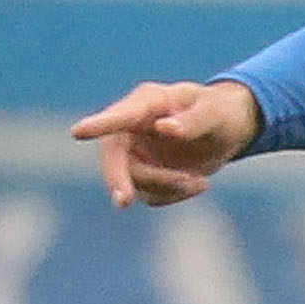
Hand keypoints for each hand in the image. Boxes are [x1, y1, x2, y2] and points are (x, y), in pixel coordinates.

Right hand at [69, 79, 259, 205]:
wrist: (227, 131)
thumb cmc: (220, 112)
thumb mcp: (215, 113)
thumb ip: (193, 120)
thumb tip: (164, 128)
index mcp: (148, 102)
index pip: (121, 115)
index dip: (100, 125)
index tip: (77, 132)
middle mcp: (133, 127)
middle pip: (112, 155)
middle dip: (117, 178)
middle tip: (123, 201)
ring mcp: (135, 153)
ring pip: (134, 181)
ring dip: (166, 187)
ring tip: (201, 181)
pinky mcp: (143, 176)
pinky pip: (151, 196)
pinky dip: (175, 195)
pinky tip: (197, 183)